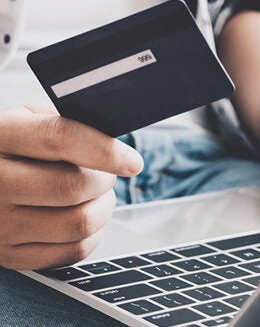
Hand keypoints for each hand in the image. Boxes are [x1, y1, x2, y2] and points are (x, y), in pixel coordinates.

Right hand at [0, 105, 142, 269]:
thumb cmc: (12, 147)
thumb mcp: (28, 119)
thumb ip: (66, 121)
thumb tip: (114, 137)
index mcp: (0, 137)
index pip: (59, 137)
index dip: (105, 150)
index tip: (133, 161)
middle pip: (73, 186)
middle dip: (105, 180)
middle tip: (106, 174)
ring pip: (79, 223)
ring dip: (103, 208)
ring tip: (97, 195)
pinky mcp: (9, 255)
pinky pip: (73, 251)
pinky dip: (93, 234)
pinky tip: (85, 215)